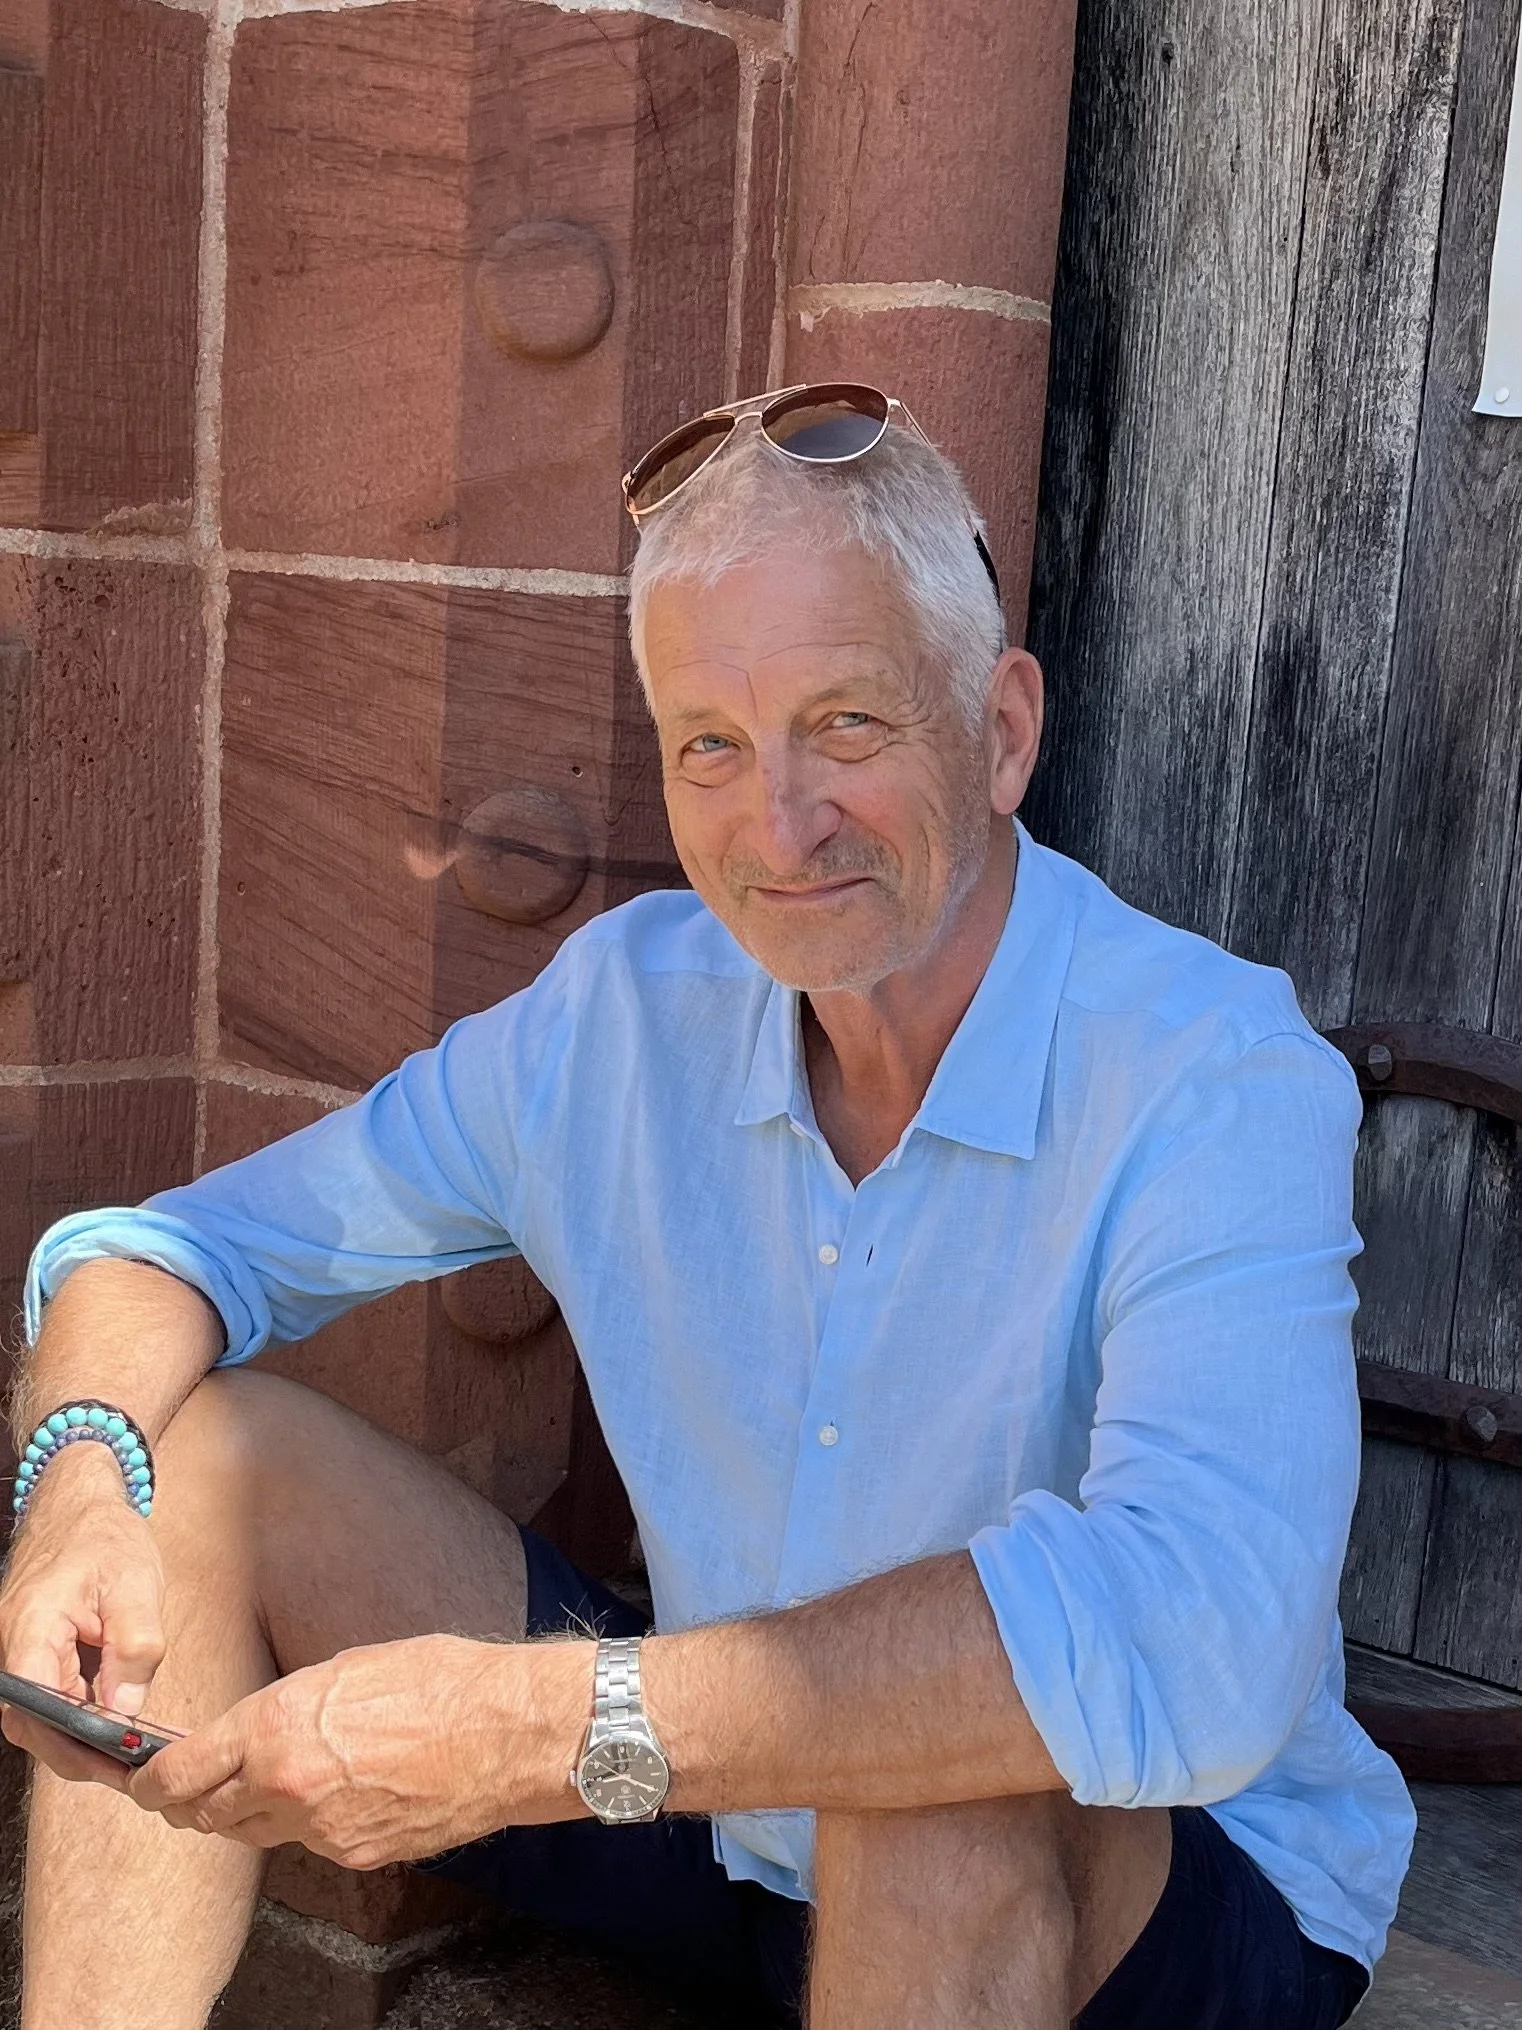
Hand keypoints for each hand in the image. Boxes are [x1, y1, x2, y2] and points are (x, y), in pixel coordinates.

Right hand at [0, 1443, 165, 1785]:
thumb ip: (134, 1648)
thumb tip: (124, 1712)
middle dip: (82, 1755)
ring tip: (129, 1760)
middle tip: (133, 1774)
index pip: (40, 1706)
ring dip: (80, 1743)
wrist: (77, 1507)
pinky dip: (76, 1720)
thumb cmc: (105, 1539)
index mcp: (30, 1628)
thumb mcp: (136, 1585)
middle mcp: (9, 1649)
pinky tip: (113, 1732)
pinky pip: (46, 1702)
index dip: (77, 1742)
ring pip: (38, 1721)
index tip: (118, 1762)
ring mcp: (13, 1657)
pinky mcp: (28, 1660)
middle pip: (34, 1725)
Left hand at [127, 1634, 594, 1868]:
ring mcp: (320, 1829)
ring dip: (248, 1811)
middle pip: (206, 1814)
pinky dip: (306, 1822)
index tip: (145, 1777)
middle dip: (194, 1800)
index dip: (152, 1780)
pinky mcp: (355, 1853)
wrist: (509, 1731)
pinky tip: (338, 1790)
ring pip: (255, 1832)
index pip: (181, 1772)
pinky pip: (307, 1843)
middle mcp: (286, 1785)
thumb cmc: (440, 1681)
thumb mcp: (346, 1667)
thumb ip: (287, 1706)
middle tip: (196, 1783)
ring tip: (272, 1780)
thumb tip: (256, 1729)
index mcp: (276, 1725)